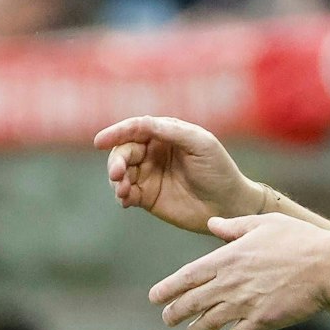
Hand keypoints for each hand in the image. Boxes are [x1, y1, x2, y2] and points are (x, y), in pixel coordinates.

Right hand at [96, 116, 262, 234]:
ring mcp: (148, 175)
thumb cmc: (219, 170)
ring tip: (123, 190)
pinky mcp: (147, 197)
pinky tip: (125, 200)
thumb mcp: (200, 143)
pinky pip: (126, 194)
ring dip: (116, 180)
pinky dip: (121, 196)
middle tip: (117, 174)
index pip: (135, 129)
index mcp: (165, 134)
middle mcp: (153, 152)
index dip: (116, 133)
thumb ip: (170, 131)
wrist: (229, 205)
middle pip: (124, 151)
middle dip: (117, 161)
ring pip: (121, 173)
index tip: (100, 141)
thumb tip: (140, 123)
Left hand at [150, 214, 329, 329]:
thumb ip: (234, 227)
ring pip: (210, 322)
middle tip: (167, 319)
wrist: (327, 266)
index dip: (167, 288)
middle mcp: (230, 283)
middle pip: (192, 303)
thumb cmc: (298, 240)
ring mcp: (245, 304)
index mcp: (227, 258)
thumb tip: (212, 224)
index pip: (187, 276)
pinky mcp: (262, 320)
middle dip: (175, 313)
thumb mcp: (263, 223)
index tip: (154, 297)